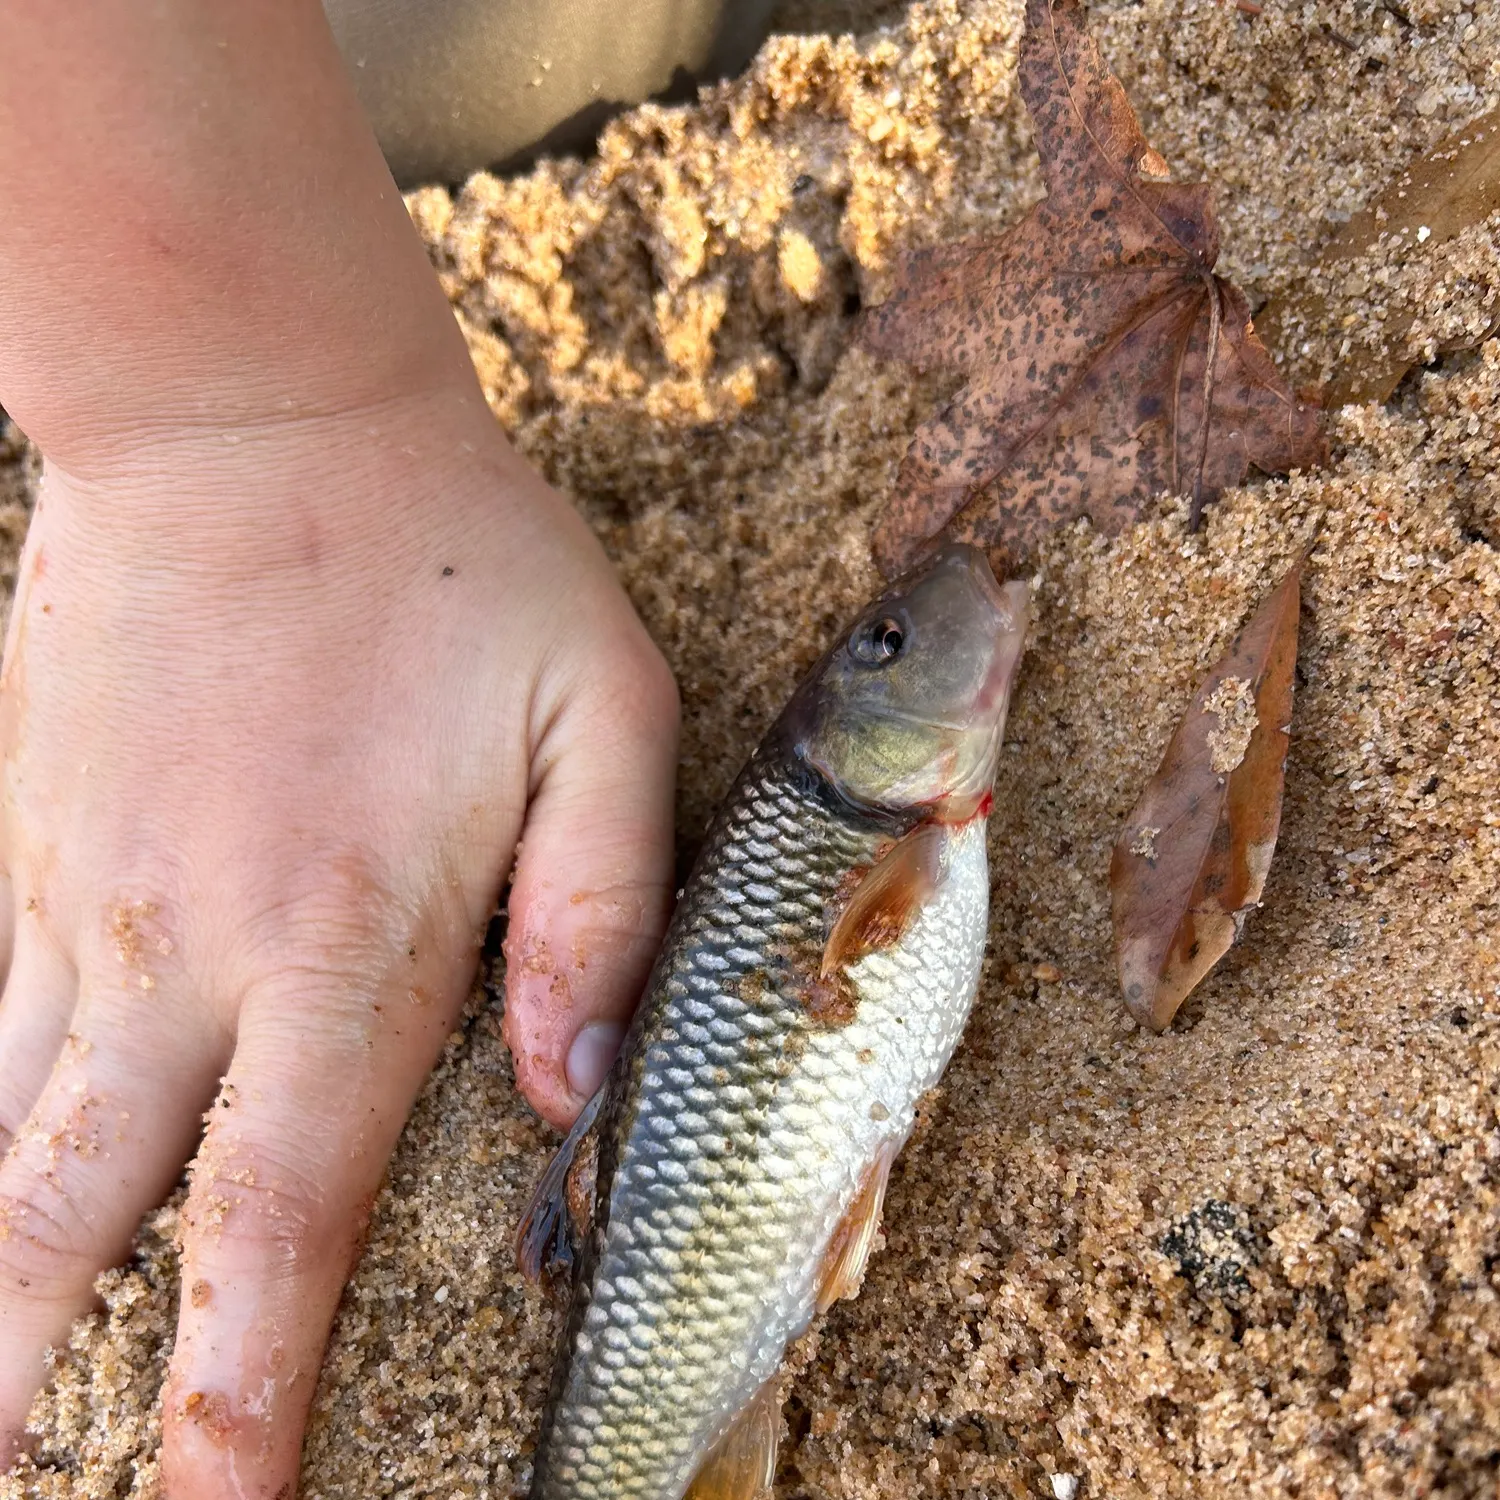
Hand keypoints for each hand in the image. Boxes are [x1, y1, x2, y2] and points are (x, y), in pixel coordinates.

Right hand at [0, 391, 676, 1490]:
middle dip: (33, 1389)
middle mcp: (187, 948)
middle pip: (78, 1218)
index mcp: (348, 938)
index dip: (243, 1400)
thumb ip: (600, 906)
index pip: (286, 1222)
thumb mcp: (600, 708)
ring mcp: (81, 890)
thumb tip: (571, 1092)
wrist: (261, 414)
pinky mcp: (26, 829)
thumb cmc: (456, 562)